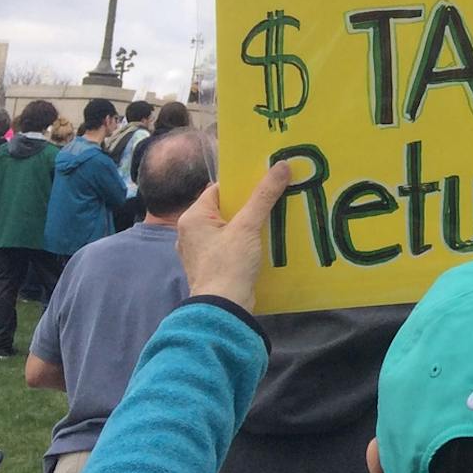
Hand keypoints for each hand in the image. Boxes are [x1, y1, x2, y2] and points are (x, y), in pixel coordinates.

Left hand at [177, 161, 297, 310]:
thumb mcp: (248, 226)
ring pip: (228, 229)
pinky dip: (245, 242)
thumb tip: (281, 165)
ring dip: (249, 225)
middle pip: (225, 209)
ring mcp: (199, 251)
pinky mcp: (211, 266)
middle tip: (275, 199)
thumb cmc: (229, 263)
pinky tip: (264, 243)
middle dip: (249, 205)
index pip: (218, 190)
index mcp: (193, 218)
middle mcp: (190, 232)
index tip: (266, 183)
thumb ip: (264, 195)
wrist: (223, 308)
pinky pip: (229, 245)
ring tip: (274, 220)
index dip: (242, 185)